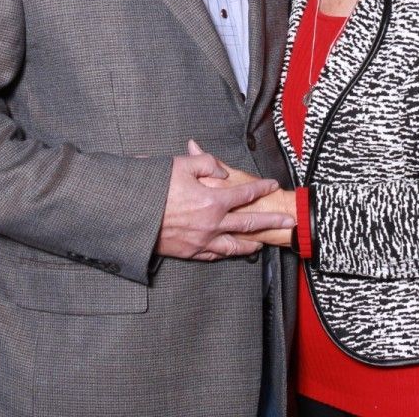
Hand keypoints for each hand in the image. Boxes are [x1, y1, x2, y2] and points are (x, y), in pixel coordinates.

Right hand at [156, 142, 295, 260]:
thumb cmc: (153, 188)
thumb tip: (221, 171)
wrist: (130, 216)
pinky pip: (213, 255)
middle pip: (249, 223)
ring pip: (234, 246)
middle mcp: (212, 223)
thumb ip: (207, 164)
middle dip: (271, 221)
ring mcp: (201, 241)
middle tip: (289, 221)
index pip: (244, 193)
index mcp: (212, 200)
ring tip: (263, 243)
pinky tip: (230, 252)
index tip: (272, 184)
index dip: (261, 187)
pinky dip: (226, 253)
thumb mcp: (181, 165)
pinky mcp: (189, 252)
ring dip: (251, 244)